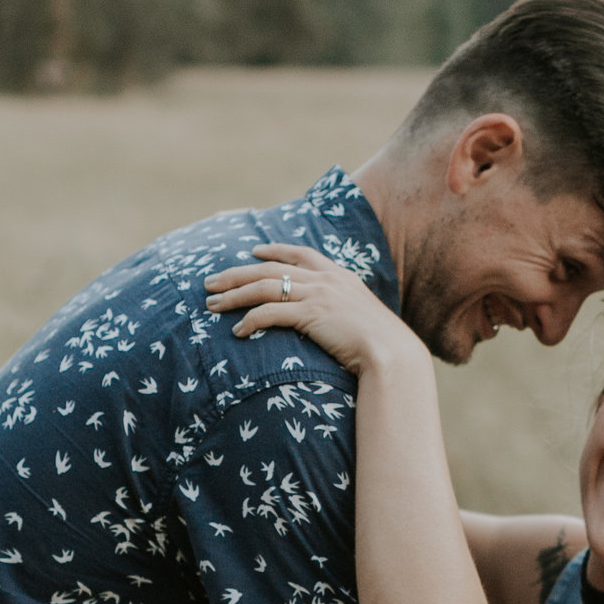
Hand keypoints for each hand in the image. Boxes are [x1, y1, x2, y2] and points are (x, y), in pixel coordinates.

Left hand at [205, 243, 417, 375]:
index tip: (253, 252)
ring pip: (263, 288)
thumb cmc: (381, 344)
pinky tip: (238, 332)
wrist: (392, 352)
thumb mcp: (363, 317)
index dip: (274, 250)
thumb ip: (345, 310)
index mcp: (339, 275)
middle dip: (236, 274)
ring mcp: (318, 294)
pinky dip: (250, 321)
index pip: (300, 254)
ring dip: (233, 296)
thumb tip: (334, 320)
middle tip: (211, 282)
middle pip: (270, 269)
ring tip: (212, 305)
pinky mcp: (310, 314)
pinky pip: (270, 313)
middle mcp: (326, 279)